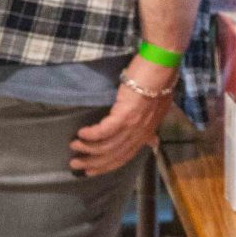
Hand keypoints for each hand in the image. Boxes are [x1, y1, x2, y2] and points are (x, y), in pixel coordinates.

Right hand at [70, 57, 175, 176]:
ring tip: (73, 146)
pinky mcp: (126, 114)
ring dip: (88, 149)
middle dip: (94, 163)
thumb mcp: (157, 110)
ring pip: (108, 146)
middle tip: (76, 165)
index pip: (125, 156)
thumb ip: (151, 127)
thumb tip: (152, 141)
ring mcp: (134, 125)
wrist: (162, 65)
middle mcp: (140, 133)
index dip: (107, 166)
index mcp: (146, 133)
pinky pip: (105, 131)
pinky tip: (80, 133)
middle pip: (114, 156)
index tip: (91, 171)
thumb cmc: (158, 82)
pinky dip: (91, 135)